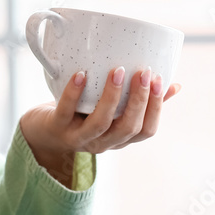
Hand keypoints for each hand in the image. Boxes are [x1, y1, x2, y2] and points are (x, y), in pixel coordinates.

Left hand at [20, 67, 181, 186]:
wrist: (41, 133)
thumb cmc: (81, 116)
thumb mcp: (111, 112)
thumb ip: (138, 101)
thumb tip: (174, 85)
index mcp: (118, 139)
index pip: (146, 131)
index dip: (156, 108)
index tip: (161, 81)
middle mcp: (101, 143)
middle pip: (128, 128)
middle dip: (140, 100)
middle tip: (144, 72)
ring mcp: (77, 137)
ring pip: (100, 123)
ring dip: (113, 96)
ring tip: (118, 71)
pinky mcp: (56, 127)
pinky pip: (66, 110)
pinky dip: (74, 92)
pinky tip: (81, 74)